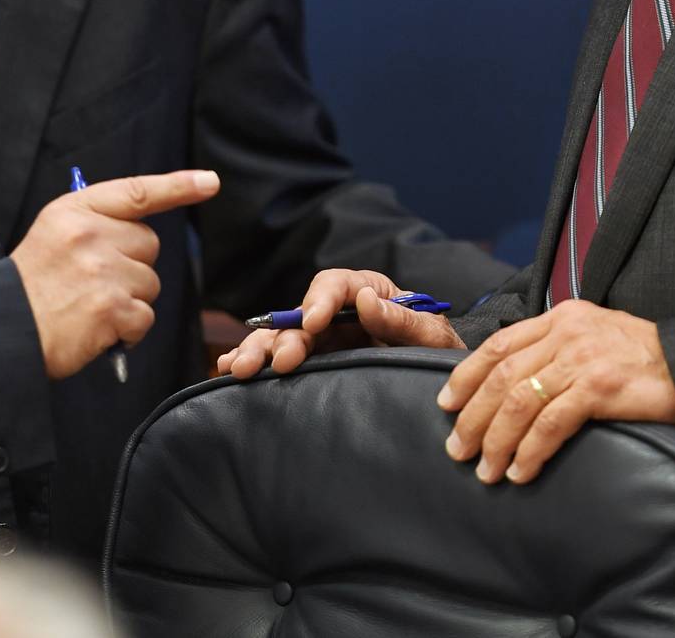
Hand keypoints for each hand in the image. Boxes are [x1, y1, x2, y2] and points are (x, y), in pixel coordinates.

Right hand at [12, 169, 218, 377]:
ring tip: (91, 308)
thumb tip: (141, 230)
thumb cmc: (30, 288)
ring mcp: (102, 270)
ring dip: (130, 301)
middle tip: (97, 283)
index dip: (177, 185)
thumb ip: (93, 225)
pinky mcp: (111, 307)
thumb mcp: (52, 235)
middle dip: (134, 266)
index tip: (209, 182)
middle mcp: (90, 233)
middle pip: (148, 244)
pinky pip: (144, 317)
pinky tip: (99, 330)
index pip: (136, 192)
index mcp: (74, 211)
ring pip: (149, 283)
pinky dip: (128, 330)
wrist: (0, 330)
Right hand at [216, 268, 463, 379]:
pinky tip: (229, 373)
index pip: (337, 284)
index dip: (320, 299)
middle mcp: (340, 313)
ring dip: (258, 350)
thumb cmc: (441, 354)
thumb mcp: (433, 336)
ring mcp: (324, 341)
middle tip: (278, 363)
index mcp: (370, 292)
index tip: (314, 322)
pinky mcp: (315, 366)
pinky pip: (279, 361)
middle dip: (282, 336)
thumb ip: (403, 319)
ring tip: (238, 369)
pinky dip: (255, 363)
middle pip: (301, 315)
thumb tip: (366, 299)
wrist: (445, 390)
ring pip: (282, 338)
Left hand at [438, 299, 674, 484]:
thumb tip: (515, 380)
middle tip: (457, 448)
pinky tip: (520, 471)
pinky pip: (551, 423)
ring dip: (495, 440)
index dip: (466, 375)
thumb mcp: (594, 335)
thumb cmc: (645, 357)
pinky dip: (530, 451)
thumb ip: (557, 348)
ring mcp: (581, 359)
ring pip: (518, 401)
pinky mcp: (599, 388)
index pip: (498, 345)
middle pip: (501, 376)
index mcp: (560, 318)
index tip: (447, 403)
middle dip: (472, 416)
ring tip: (484, 469)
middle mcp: (565, 334)